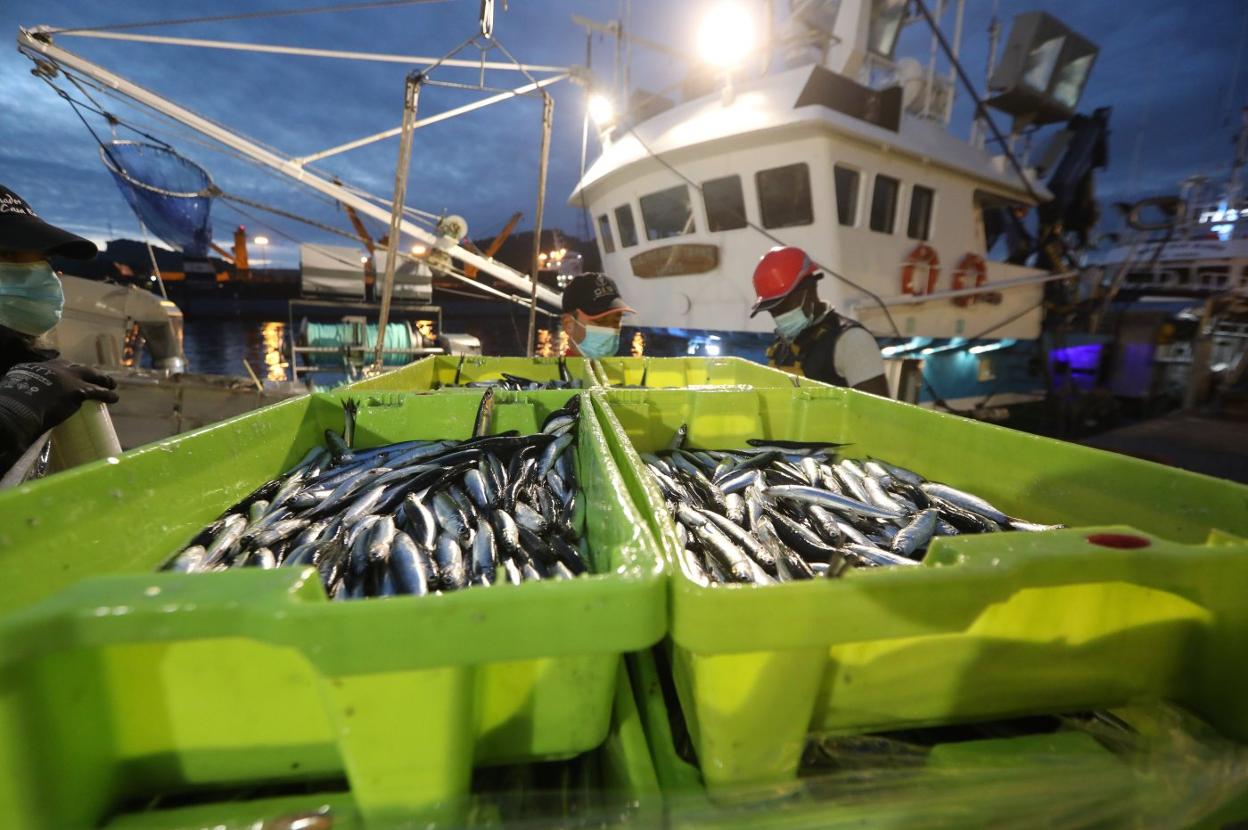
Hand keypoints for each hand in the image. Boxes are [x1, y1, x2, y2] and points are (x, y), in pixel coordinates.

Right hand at [0, 360, 118, 431]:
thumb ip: (21, 386)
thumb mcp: (13, 386)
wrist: (20, 407)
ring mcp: (68, 377)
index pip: (55, 366)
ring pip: (91, 374)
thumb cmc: (12, 401)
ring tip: (111, 384)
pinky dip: (107, 395)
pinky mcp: (79, 390)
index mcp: (36, 367)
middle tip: (93, 376)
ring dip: (102, 379)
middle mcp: (54, 368)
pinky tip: (114, 398)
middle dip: (86, 372)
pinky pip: (98, 391)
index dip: (64, 371)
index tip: (68, 375)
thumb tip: (19, 398)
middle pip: (75, 367)